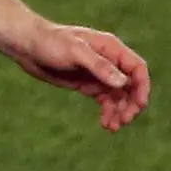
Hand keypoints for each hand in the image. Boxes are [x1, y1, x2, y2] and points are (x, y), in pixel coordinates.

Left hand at [3, 20, 151, 131]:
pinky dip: (108, 112)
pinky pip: (105, 100)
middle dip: (131, 104)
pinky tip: (105, 124)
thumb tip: (123, 82)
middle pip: (131, 85)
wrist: (28, 46)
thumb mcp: (75, 52)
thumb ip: (99, 66)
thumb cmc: (51, 43)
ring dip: (120, 112)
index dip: (142, 87)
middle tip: (123, 120)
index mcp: (111, 48)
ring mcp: (99, 74)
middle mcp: (109, 61)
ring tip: (112, 127)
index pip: (137, 68)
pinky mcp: (87, 84)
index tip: (139, 105)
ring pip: (119, 96)